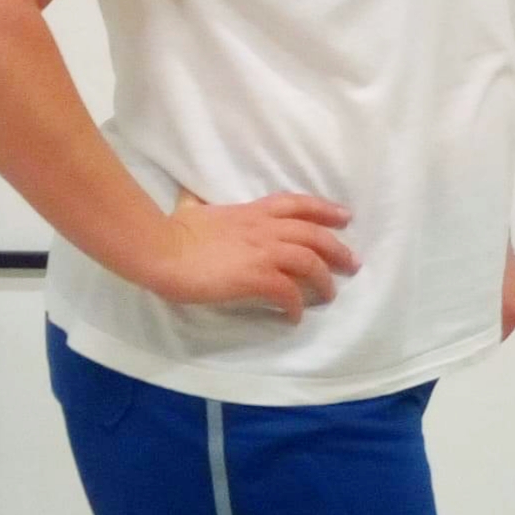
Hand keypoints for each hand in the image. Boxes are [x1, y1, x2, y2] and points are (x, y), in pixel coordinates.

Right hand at [151, 188, 358, 323]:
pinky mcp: (256, 276)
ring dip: (324, 279)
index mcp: (251, 212)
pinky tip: (295, 316)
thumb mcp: (190, 209)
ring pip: (310, 261)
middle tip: (352, 262)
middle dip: (337, 248)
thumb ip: (196, 205)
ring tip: (330, 294)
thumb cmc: (172, 231)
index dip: (324, 209)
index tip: (344, 216)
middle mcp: (264, 228)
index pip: (296, 204)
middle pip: (314, 233)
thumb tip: (187, 198)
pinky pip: (289, 291)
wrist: (162, 249)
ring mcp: (262, 251)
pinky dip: (297, 304)